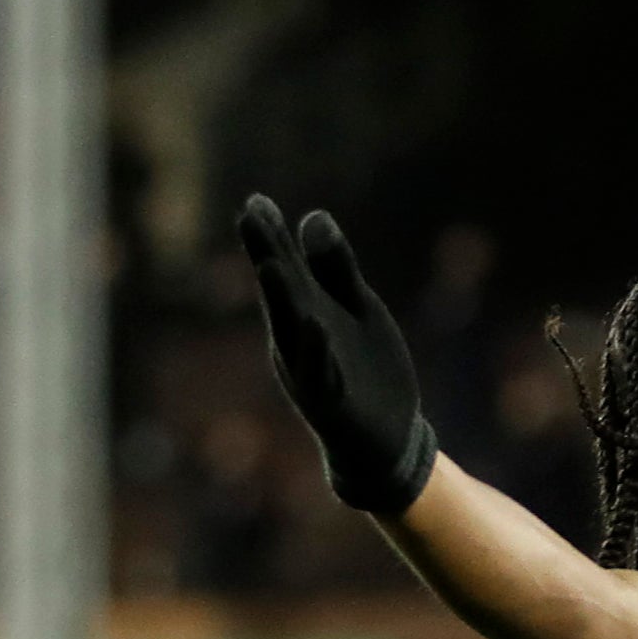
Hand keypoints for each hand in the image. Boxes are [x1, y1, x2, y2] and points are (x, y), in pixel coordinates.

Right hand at [236, 195, 438, 517]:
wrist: (386, 439)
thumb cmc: (365, 369)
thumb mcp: (357, 310)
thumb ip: (336, 270)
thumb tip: (314, 214)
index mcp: (303, 312)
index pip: (285, 268)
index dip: (270, 235)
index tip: (256, 200)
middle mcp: (297, 341)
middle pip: (281, 292)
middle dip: (266, 254)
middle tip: (251, 216)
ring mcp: (310, 373)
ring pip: (292, 333)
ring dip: (281, 299)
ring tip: (272, 264)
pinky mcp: (331, 405)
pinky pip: (321, 375)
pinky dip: (316, 350)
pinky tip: (316, 324)